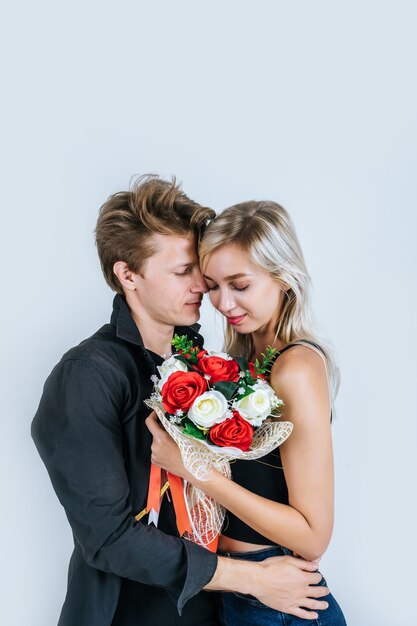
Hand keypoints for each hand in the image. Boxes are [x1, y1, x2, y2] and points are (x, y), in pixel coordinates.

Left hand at [145, 412, 187, 478]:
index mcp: (161, 439)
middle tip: (171, 432)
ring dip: (162, 441)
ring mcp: (153, 455)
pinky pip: (156, 451)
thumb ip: (172, 428)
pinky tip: (170, 453)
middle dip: (161, 431)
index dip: (152, 415)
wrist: (191, 470)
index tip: (157, 413)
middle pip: (154, 433)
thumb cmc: (189, 453)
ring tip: (173, 445)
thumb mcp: (182, 436)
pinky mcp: (154, 461)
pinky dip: (161, 449)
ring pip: (156, 442)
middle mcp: (155, 447)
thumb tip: (167, 420)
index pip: (150, 423)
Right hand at [206, 554, 328, 619]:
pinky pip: (302, 614)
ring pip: (312, 604)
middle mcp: (301, 591)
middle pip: (317, 592)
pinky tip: (314, 615)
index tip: (318, 576)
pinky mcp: (288, 608)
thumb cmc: (270, 568)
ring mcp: (295, 601)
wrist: (258, 580)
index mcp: (302, 578)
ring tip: (326, 605)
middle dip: (323, 591)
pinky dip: (310, 615)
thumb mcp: (288, 560)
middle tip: (326, 591)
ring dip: (321, 605)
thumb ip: (303, 564)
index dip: (318, 576)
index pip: (316, 578)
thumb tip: (315, 566)